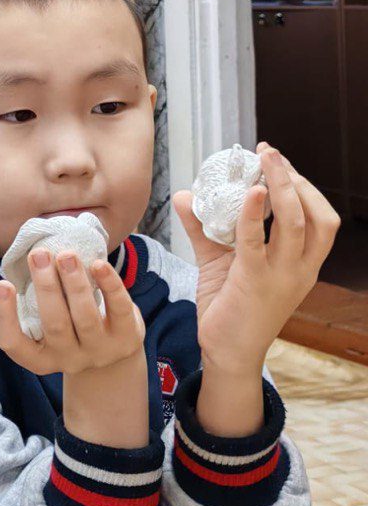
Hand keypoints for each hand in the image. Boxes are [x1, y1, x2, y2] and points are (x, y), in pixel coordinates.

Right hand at [0, 250, 150, 447]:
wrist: (110, 356)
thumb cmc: (59, 333)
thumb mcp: (33, 336)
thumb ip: (2, 327)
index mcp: (39, 358)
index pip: (15, 345)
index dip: (5, 317)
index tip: (3, 283)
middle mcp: (69, 359)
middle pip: (55, 325)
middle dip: (46, 287)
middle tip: (38, 253)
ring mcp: (101, 351)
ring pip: (86, 317)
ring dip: (75, 283)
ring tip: (65, 253)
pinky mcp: (127, 337)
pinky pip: (120, 310)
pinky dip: (110, 285)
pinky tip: (98, 264)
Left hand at [172, 143, 338, 374]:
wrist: (226, 352)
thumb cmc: (229, 306)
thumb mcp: (220, 260)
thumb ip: (205, 227)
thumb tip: (186, 194)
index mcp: (301, 263)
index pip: (319, 218)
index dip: (302, 186)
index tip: (276, 161)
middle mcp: (300, 269)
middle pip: (317, 216)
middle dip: (296, 179)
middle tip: (270, 153)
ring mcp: (281, 277)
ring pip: (296, 223)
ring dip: (282, 187)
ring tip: (265, 160)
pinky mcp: (254, 282)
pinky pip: (257, 242)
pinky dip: (253, 214)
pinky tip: (250, 191)